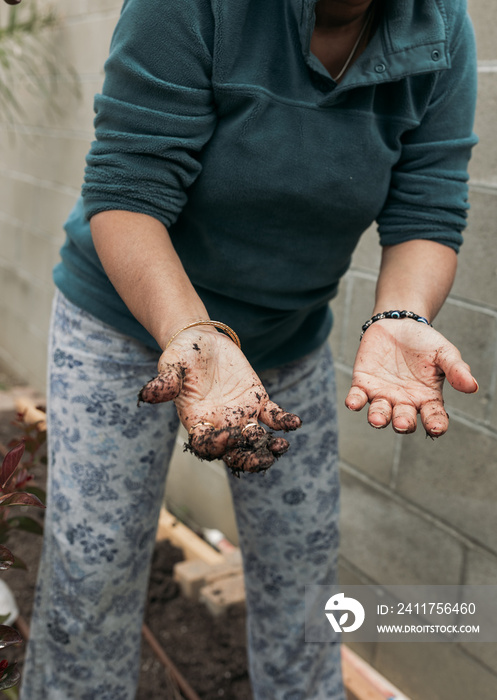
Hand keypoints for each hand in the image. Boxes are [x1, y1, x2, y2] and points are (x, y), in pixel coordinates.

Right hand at [138, 327, 301, 472]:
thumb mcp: (170, 365)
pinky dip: (284, 421)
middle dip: (248, 458)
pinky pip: (274, 416)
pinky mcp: (258, 402)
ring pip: (257, 440)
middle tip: (263, 460)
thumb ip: (164, 382)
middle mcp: (220, 425)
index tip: (229, 437)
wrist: (201, 342)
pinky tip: (295, 423)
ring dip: (269, 447)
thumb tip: (145, 394)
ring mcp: (241, 416)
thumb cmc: (181, 356)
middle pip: (235, 452)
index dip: (216, 445)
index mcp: (197, 423)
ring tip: (281, 446)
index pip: (206, 444)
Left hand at [345, 320, 478, 435]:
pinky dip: (355, 402)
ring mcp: (382, 395)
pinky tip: (353, 403)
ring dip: (377, 418)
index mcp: (427, 398)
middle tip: (403, 422)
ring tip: (377, 420)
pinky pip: (357, 397)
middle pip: (404, 419)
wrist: (398, 323)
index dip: (435, 425)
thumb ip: (456, 369)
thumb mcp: (444, 352)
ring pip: (379, 413)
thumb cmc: (424, 342)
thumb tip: (472, 387)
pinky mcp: (363, 384)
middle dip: (403, 422)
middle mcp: (404, 402)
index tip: (436, 428)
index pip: (433, 417)